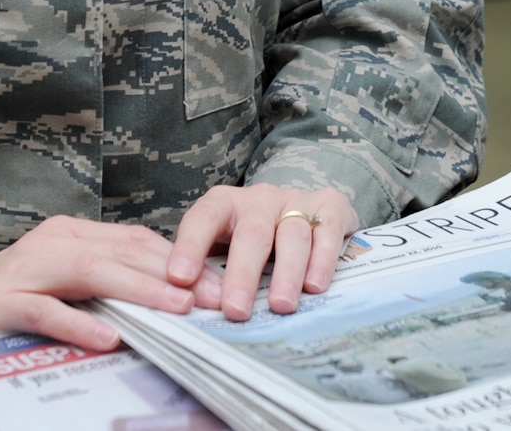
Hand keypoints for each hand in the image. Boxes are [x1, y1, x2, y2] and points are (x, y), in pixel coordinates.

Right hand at [0, 215, 218, 362]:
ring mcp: (21, 270)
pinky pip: (42, 310)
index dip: (181, 262)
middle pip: (122, 253)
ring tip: (175, 310)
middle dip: (173, 276)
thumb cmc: (8, 304)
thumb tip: (173, 297)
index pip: (137, 242)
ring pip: (89, 273)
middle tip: (212, 299)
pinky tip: (107, 337)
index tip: (220, 284)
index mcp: (71, 234)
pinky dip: (76, 323)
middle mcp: (50, 242)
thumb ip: (107, 285)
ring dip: (137, 291)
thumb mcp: (63, 287)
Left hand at [168, 183, 359, 320]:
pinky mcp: (331, 208)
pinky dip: (322, 259)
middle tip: (236, 310)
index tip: (179, 278)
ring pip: (292, 234)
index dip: (191, 246)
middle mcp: (260, 199)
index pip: (203, 218)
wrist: (304, 210)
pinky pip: (327, 231)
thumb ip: (207, 272)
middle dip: (243, 273)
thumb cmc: (252, 240)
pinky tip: (315, 286)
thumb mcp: (224, 248)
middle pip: (252, 233)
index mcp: (225, 204)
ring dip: (286, 272)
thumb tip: (187, 307)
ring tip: (280, 306)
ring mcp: (297, 201)